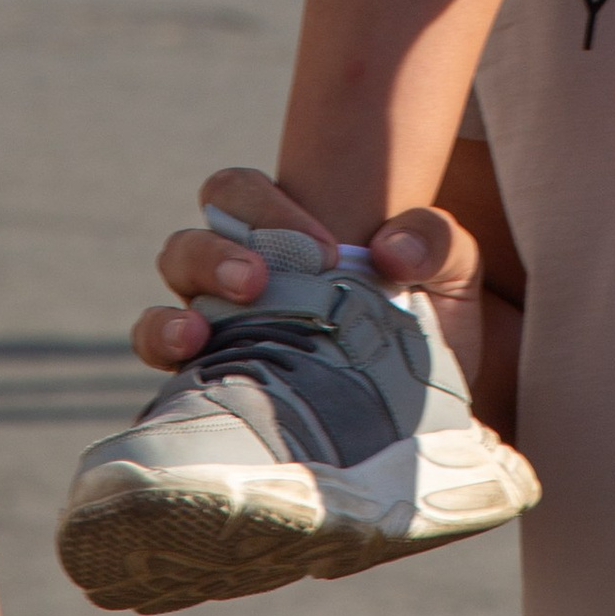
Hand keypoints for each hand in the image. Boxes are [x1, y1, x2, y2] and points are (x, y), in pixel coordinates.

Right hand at [136, 167, 492, 395]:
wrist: (437, 421)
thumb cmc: (436, 328)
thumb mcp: (453, 272)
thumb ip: (434, 239)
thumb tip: (390, 251)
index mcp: (285, 238)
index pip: (237, 194)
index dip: (264, 207)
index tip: (324, 250)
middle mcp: (239, 284)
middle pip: (188, 244)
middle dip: (214, 255)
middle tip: (258, 281)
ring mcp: (220, 340)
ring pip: (164, 309)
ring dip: (170, 314)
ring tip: (199, 333)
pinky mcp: (213, 396)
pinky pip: (162, 374)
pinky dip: (162, 360)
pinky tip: (188, 367)